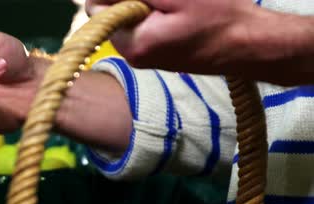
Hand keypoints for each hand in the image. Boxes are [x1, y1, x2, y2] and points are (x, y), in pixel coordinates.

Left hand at [85, 0, 258, 74]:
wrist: (249, 44)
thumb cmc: (219, 16)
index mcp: (131, 42)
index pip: (97, 6)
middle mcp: (131, 54)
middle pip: (111, 11)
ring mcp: (143, 55)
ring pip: (128, 16)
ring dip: (144, 2)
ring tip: (174, 3)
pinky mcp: (155, 53)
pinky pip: (142, 25)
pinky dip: (153, 11)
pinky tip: (177, 10)